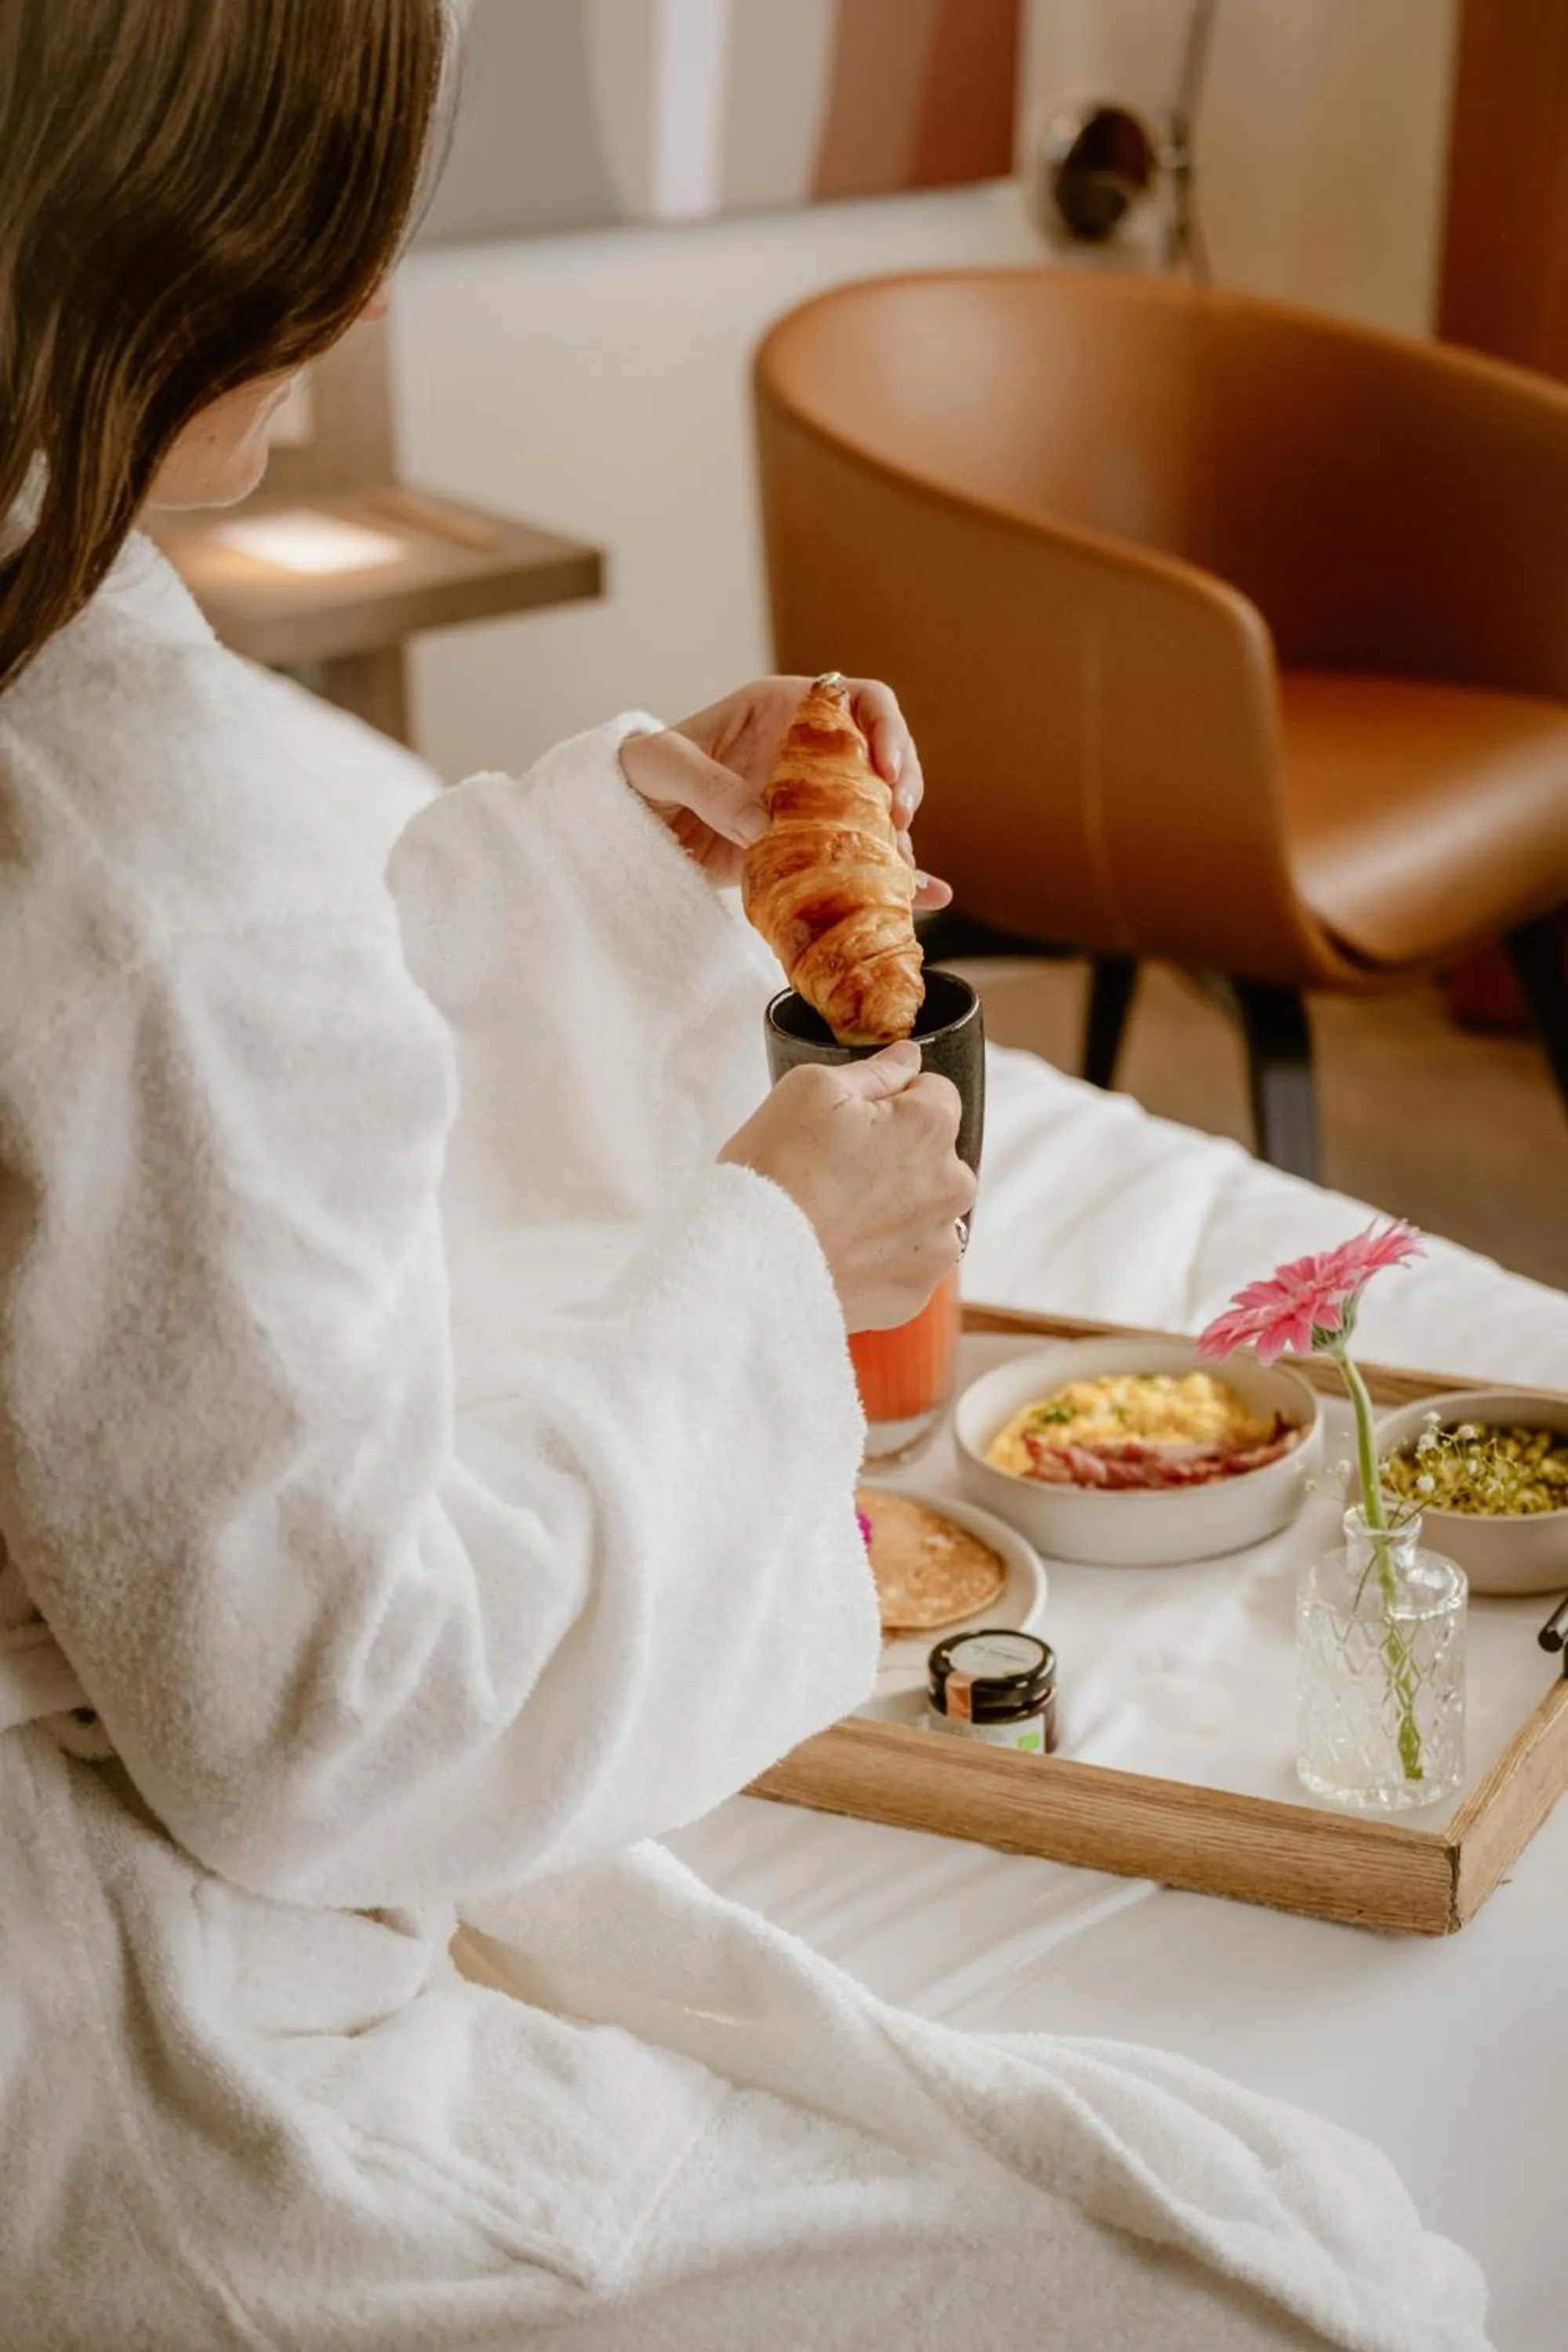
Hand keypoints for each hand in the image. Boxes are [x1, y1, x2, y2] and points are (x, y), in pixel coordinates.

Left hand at [619, 675, 952, 905]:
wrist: (621, 823)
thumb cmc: (636, 774)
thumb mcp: (660, 766)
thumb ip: (707, 785)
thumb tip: (763, 825)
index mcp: (782, 711)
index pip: (856, 701)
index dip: (886, 726)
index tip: (887, 765)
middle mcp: (808, 754)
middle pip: (883, 757)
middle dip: (903, 785)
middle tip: (898, 819)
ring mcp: (811, 803)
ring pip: (878, 812)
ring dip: (899, 837)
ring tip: (902, 866)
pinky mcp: (804, 850)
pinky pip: (856, 861)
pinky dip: (891, 877)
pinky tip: (924, 896)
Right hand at [720, 1044, 974, 1331]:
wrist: (747, 1264)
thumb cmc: (775, 1167)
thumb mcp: (811, 1089)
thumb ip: (875, 1070)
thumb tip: (910, 1057)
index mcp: (932, 1126)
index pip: (933, 1093)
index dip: (891, 1101)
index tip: (851, 1123)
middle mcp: (952, 1186)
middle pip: (932, 1156)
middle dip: (896, 1157)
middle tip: (834, 1172)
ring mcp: (937, 1245)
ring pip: (921, 1211)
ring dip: (892, 1209)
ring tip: (835, 1217)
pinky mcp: (915, 1293)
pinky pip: (905, 1262)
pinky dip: (880, 1257)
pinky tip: (840, 1252)